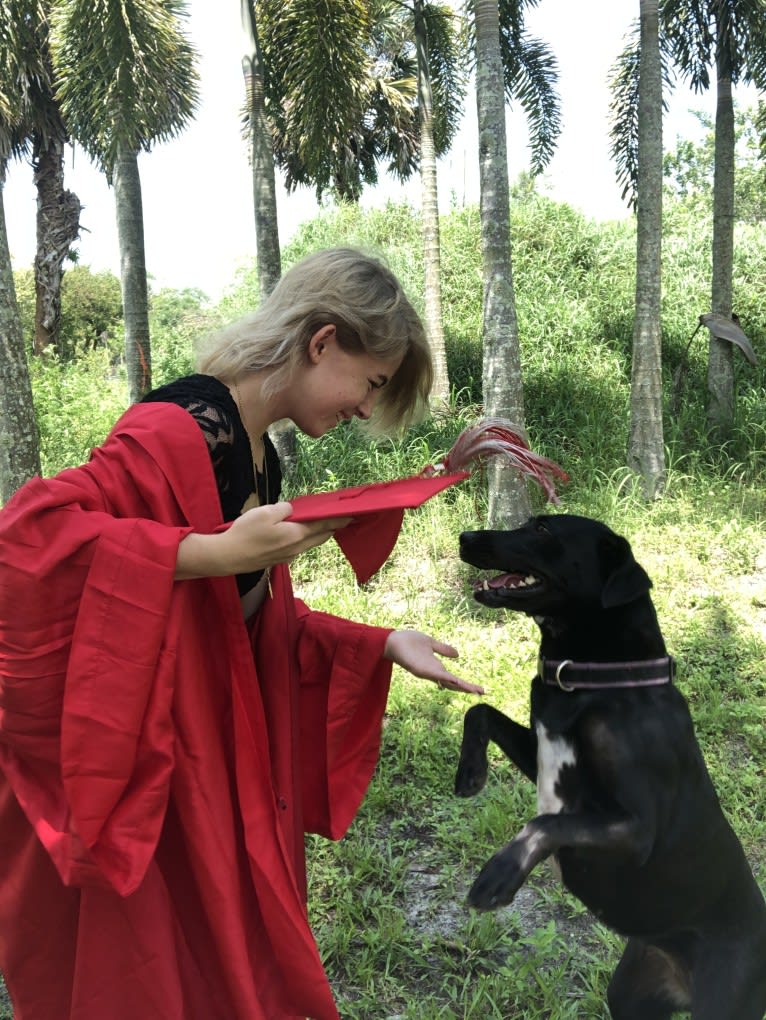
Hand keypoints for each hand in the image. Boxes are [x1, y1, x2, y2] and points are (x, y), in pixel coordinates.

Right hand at [176, 501, 350, 578]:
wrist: (227, 557)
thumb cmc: (245, 533)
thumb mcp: (265, 512)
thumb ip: (284, 509)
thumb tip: (293, 510)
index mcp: (296, 535)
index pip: (323, 525)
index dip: (338, 519)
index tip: (352, 515)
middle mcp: (296, 548)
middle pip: (321, 537)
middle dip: (333, 528)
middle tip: (344, 519)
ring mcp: (287, 555)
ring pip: (310, 543)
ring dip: (320, 534)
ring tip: (326, 525)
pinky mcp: (278, 559)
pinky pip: (299, 547)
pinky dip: (306, 538)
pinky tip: (302, 533)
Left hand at [383, 631, 484, 694]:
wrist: (392, 640)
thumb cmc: (409, 641)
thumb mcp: (431, 643)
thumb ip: (443, 649)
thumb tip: (458, 655)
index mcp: (435, 667)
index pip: (453, 679)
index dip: (465, 684)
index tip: (478, 689)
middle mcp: (433, 672)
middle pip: (453, 684)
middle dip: (467, 688)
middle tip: (482, 692)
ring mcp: (428, 672)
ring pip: (448, 682)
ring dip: (462, 686)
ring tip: (476, 690)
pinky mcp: (422, 670)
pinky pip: (437, 676)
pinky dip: (448, 679)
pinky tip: (458, 681)